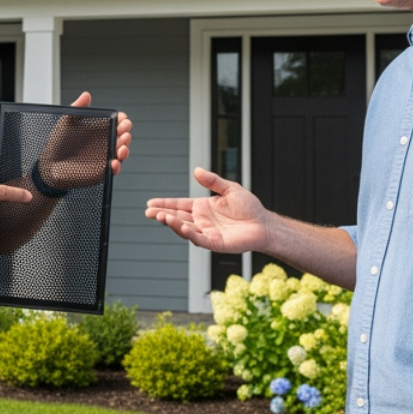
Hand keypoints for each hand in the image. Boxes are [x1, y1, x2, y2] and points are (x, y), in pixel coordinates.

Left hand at [63, 92, 131, 175]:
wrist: (49, 165)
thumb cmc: (58, 143)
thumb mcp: (67, 122)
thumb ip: (77, 108)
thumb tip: (86, 95)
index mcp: (100, 130)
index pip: (117, 123)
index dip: (122, 120)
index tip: (121, 118)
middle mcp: (104, 144)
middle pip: (122, 137)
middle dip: (125, 133)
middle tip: (122, 131)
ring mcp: (104, 158)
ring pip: (121, 154)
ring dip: (125, 149)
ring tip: (121, 147)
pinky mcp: (101, 172)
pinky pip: (112, 170)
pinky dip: (116, 167)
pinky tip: (113, 162)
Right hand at [145, 167, 269, 253]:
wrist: (264, 224)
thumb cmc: (250, 207)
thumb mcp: (230, 189)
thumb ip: (213, 181)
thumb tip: (196, 171)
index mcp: (203, 207)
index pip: (179, 205)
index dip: (165, 204)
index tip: (150, 202)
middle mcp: (202, 221)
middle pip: (178, 217)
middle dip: (162, 215)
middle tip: (148, 212)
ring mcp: (207, 232)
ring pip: (185, 229)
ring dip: (172, 223)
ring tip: (160, 217)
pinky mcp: (215, 243)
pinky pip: (199, 239)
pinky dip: (189, 233)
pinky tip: (181, 227)